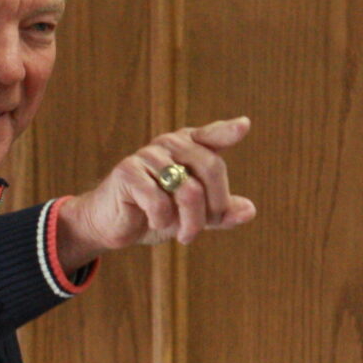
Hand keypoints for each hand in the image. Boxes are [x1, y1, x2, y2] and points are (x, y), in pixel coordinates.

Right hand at [56, 118, 255, 269]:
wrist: (113, 224)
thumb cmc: (156, 213)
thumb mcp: (193, 215)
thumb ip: (220, 212)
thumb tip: (249, 211)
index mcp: (188, 146)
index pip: (212, 136)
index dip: (226, 132)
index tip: (243, 126)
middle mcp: (170, 144)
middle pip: (211, 167)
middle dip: (215, 207)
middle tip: (204, 229)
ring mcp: (148, 155)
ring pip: (189, 190)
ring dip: (191, 222)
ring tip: (184, 235)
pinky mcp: (127, 171)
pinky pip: (159, 201)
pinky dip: (162, 221)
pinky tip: (154, 223)